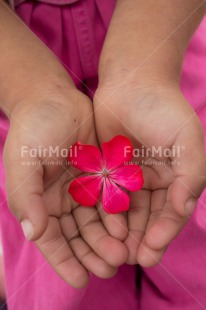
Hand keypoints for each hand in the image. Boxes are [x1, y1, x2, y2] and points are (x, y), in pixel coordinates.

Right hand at [3, 87, 127, 287]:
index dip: (64, 260)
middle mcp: (59, 199)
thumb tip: (34, 233)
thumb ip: (27, 197)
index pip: (51, 238)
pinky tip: (126, 227)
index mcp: (38, 201)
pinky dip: (116, 215)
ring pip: (95, 221)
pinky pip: (108, 199)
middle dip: (92, 252)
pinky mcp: (98, 175)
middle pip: (76, 234)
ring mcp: (80, 188)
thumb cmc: (34, 128)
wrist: (54, 99)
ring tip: (123, 252)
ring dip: (107, 238)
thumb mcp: (23, 161)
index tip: (82, 278)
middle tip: (111, 267)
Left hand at [94, 83, 205, 265]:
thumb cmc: (162, 108)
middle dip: (140, 239)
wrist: (131, 83)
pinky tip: (98, 228)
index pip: (171, 213)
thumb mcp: (186, 138)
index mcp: (175, 178)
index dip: (162, 233)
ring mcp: (128, 178)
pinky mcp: (106, 171)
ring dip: (120, 232)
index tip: (150, 252)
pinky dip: (103, 213)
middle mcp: (152, 182)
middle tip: (129, 260)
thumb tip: (184, 208)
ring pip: (125, 212)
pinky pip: (104, 196)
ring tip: (112, 252)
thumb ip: (192, 174)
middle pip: (147, 218)